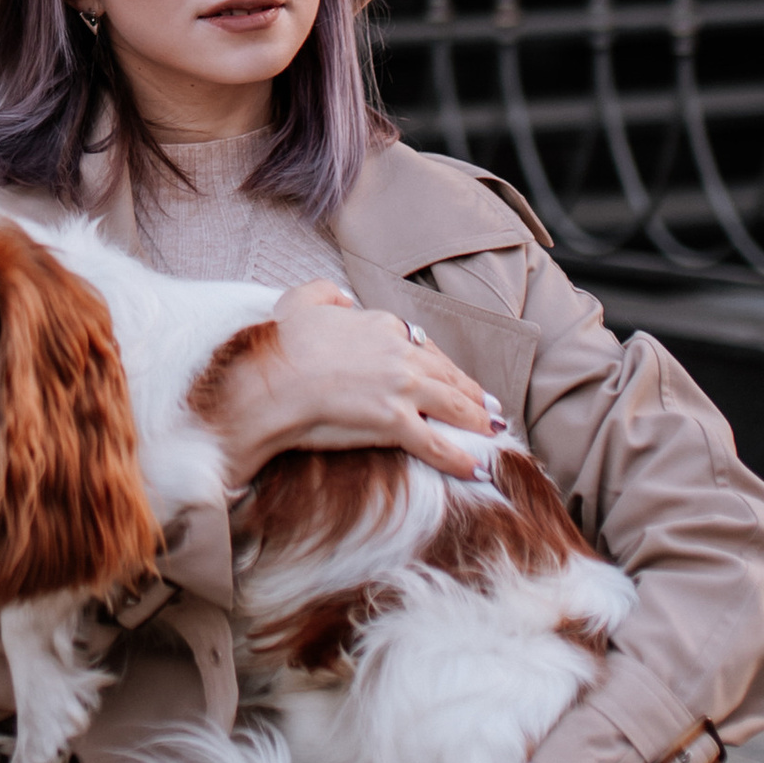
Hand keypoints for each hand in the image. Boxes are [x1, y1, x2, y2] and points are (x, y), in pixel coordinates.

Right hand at [207, 282, 500, 488]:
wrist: (271, 378)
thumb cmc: (279, 345)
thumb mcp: (298, 302)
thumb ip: (324, 292)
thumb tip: (343, 297)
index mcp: (379, 325)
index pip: (420, 344)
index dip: (438, 362)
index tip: (448, 374)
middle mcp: (399, 353)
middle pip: (445, 373)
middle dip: (470, 390)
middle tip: (488, 404)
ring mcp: (401, 388)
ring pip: (452, 404)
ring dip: (476, 420)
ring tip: (492, 431)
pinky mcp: (395, 421)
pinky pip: (436, 443)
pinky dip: (459, 459)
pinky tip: (476, 470)